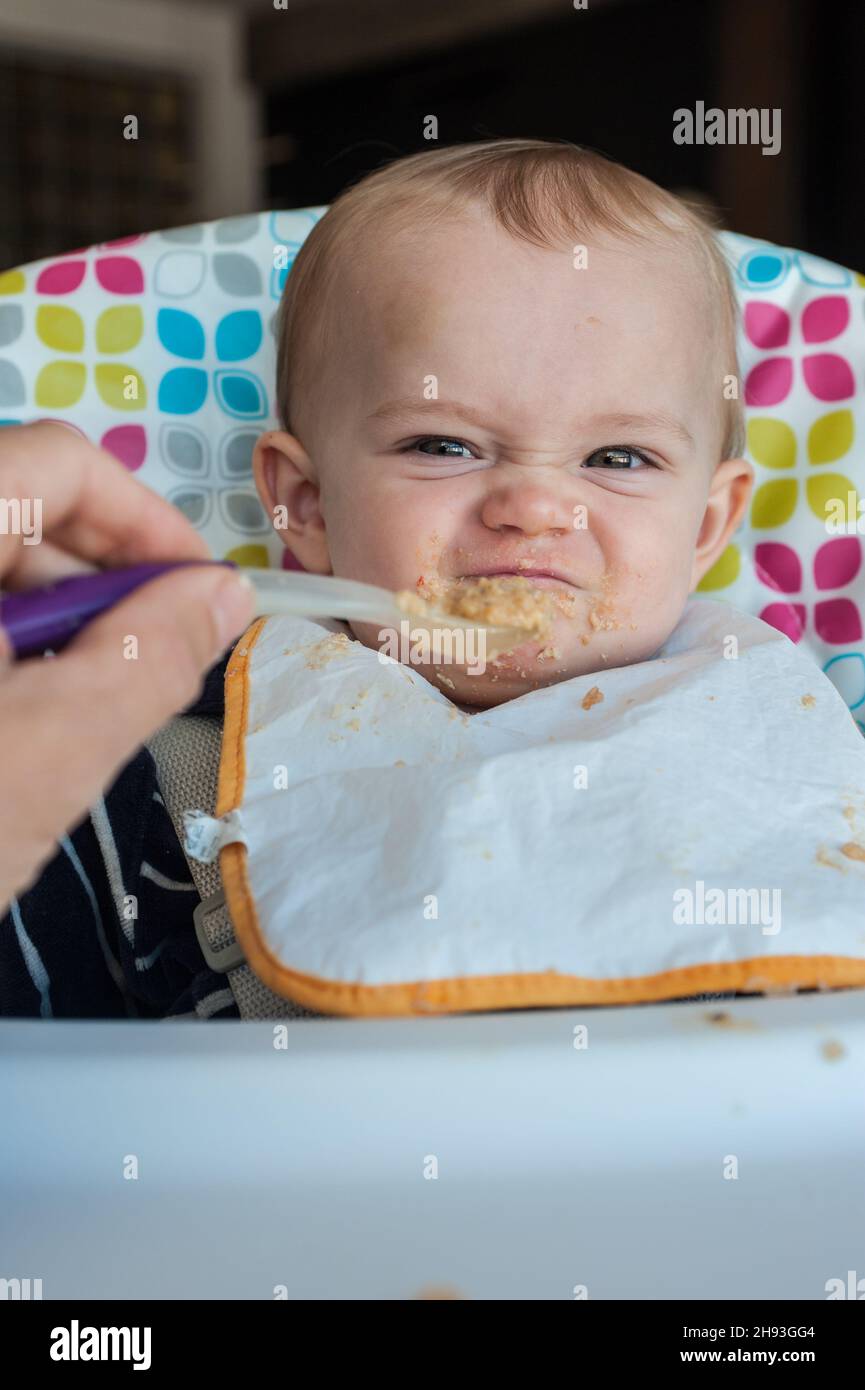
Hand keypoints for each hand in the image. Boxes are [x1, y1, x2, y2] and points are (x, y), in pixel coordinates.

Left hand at [0, 422, 254, 909]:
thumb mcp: (49, 749)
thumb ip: (152, 657)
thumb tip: (224, 595)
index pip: (56, 462)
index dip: (146, 522)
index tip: (199, 595)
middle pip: (15, 508)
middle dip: (101, 583)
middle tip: (148, 670)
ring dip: (49, 627)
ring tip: (70, 717)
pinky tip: (7, 729)